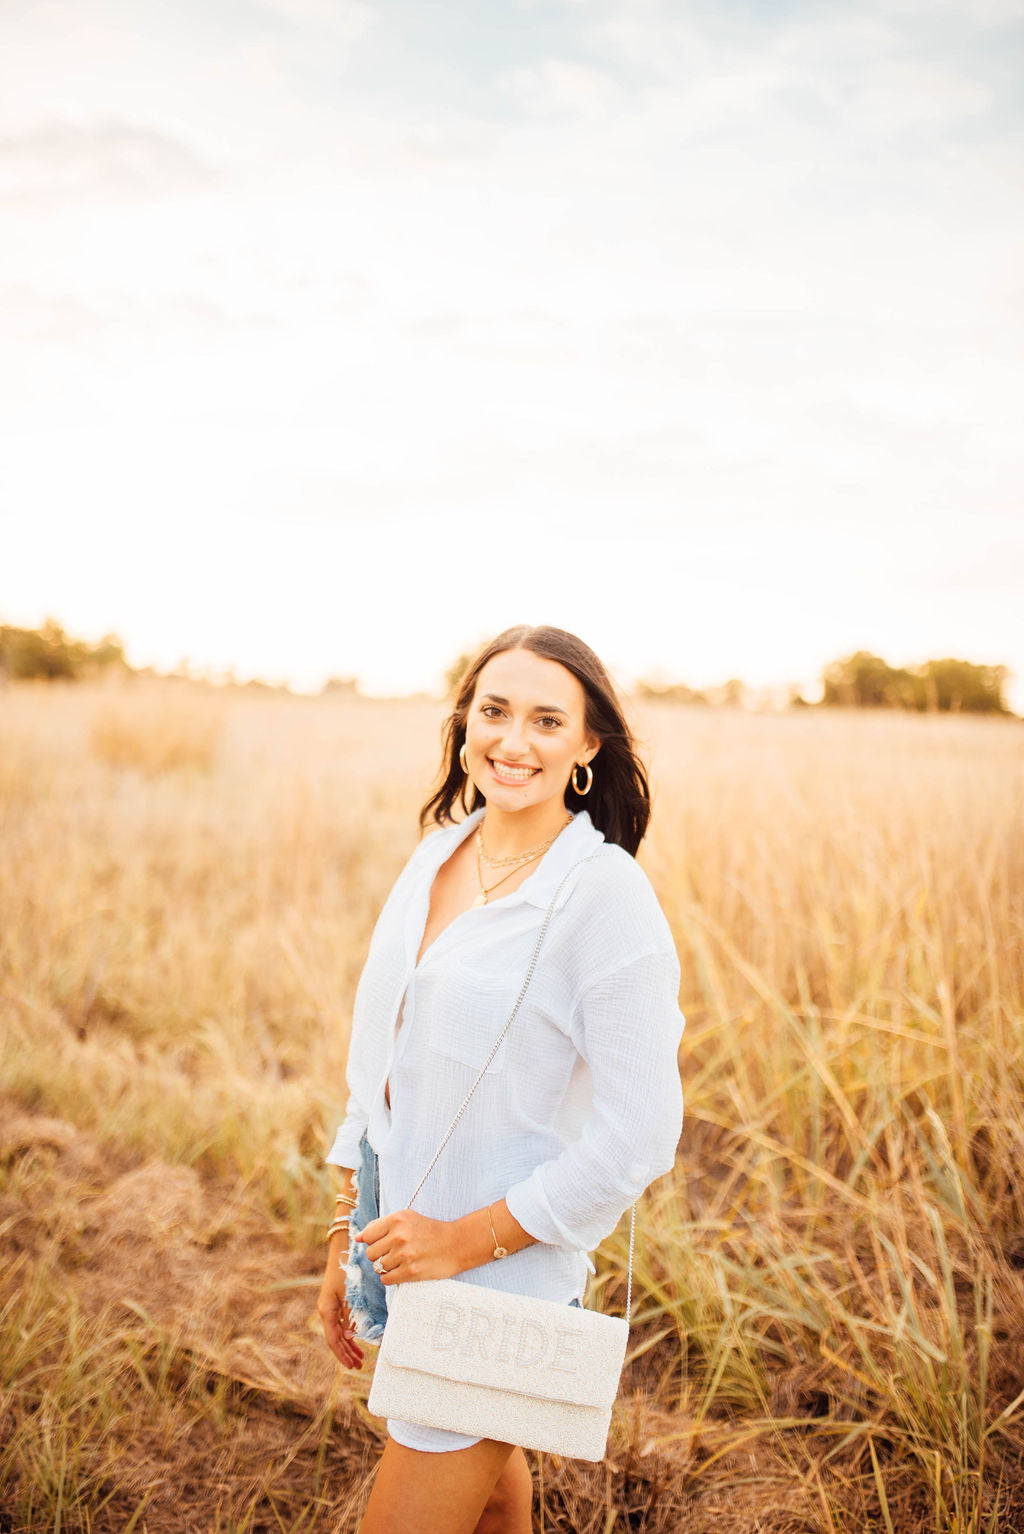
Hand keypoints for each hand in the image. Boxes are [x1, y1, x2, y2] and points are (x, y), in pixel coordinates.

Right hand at [317, 1235, 364, 1369]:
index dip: (342, 1354)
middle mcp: (327, 1309)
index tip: (351, 1365)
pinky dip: (350, 1333)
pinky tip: (356, 1338)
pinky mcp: (338, 1299)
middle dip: (346, 1353)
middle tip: (358, 1366)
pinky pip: (342, 1322)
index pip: (333, 1339)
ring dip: (349, 1345)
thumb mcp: (350, 1293)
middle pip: (336, 1338)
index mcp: (327, 1309)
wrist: (344, 1247)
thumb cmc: (347, 1268)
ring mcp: (331, 1305)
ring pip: (339, 1331)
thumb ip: (350, 1314)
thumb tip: (351, 1336)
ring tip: (359, 1357)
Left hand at [356, 1208, 458, 1284]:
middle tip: (395, 1253)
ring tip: (401, 1262)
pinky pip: (386, 1279)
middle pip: (371, 1253)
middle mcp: (399, 1236)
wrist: (457, 1244)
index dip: (374, 1241)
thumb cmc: (430, 1231)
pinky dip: (391, 1278)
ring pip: (378, 1267)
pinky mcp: (410, 1272)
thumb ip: (381, 1226)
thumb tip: (357, 1237)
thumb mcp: (407, 1218)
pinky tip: (402, 1271)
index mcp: (397, 1219)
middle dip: (380, 1255)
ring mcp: (405, 1255)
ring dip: (386, 1267)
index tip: (385, 1242)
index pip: (367, 1236)